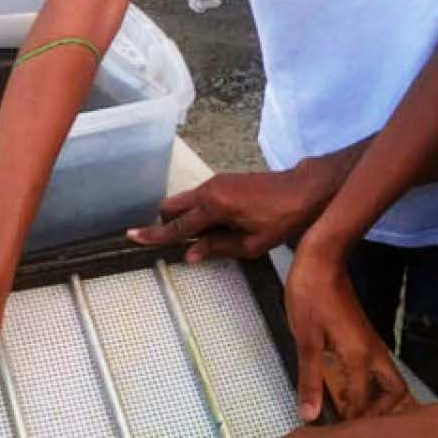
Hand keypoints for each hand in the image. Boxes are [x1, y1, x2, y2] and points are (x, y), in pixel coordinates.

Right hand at [127, 160, 339, 262]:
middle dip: (167, 225)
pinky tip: (216, 228)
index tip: (131, 237)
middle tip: (177, 245)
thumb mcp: (251, 243)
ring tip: (204, 240)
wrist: (306, 189)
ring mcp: (216, 182)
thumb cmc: (283, 219)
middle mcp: (209, 190)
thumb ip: (217, 247)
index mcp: (213, 206)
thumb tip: (189, 255)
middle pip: (172, 207)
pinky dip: (198, 213)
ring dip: (185, 220)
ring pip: (185, 202)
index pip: (176, 226)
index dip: (154, 235)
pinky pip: (199, 198)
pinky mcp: (224, 181)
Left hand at [285, 230, 406, 422]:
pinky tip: (344, 386)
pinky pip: (375, 367)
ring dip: (375, 398)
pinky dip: (368, 383)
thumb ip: (308, 379)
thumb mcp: (305, 339)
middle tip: (354, 425)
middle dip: (380, 413)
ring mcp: (371, 341)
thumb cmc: (311, 295)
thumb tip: (310, 416)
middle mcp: (373, 351)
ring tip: (349, 411)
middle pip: (395, 392)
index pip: (363, 402)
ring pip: (387, 379)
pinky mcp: (364, 334)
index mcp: (359, 356)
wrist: (322, 259)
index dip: (351, 422)